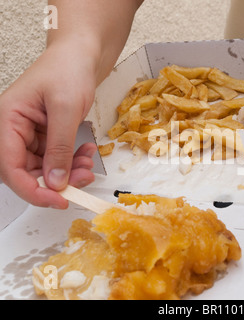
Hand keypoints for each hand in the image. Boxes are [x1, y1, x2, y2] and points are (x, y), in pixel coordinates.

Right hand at [0, 39, 98, 208]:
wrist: (80, 56)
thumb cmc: (68, 70)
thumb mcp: (65, 109)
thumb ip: (59, 148)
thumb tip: (56, 183)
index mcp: (7, 120)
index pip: (9, 167)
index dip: (32, 189)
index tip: (58, 200)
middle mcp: (14, 130)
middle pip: (26, 171)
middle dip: (56, 181)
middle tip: (82, 181)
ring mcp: (30, 134)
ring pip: (45, 168)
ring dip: (69, 171)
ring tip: (89, 163)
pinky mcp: (46, 135)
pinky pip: (57, 158)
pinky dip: (73, 160)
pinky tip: (88, 153)